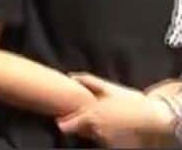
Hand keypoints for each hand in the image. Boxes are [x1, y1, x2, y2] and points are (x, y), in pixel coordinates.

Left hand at [57, 74, 171, 146]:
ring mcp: (106, 141)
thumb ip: (89, 81)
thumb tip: (71, 76)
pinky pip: (106, 142)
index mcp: (91, 115)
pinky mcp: (115, 148)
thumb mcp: (110, 88)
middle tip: (95, 117)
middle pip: (80, 131)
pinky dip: (108, 137)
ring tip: (110, 120)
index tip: (63, 120)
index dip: (64, 123)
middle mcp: (96, 130)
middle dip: (82, 125)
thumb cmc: (131, 101)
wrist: (154, 117)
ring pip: (94, 137)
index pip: (66, 127)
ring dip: (97, 130)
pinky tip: (117, 128)